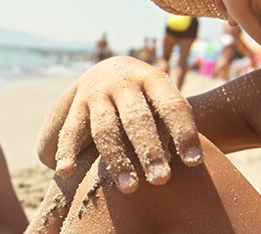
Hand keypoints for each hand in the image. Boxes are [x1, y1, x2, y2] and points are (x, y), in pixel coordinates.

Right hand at [36, 56, 201, 192]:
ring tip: (129, 189)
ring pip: (106, 128)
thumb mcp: (161, 98)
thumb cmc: (146, 98)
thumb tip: (193, 162)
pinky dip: (67, 151)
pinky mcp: (75, 106)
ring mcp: (96, 93)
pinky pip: (70, 131)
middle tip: (161, 180)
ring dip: (117, 159)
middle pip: (137, 118)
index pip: (171, 105)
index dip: (184, 133)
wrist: (106, 71)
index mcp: (152, 78)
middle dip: (149, 150)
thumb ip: (171, 123)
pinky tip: (65, 172)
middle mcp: (123, 82)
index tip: (195, 163)